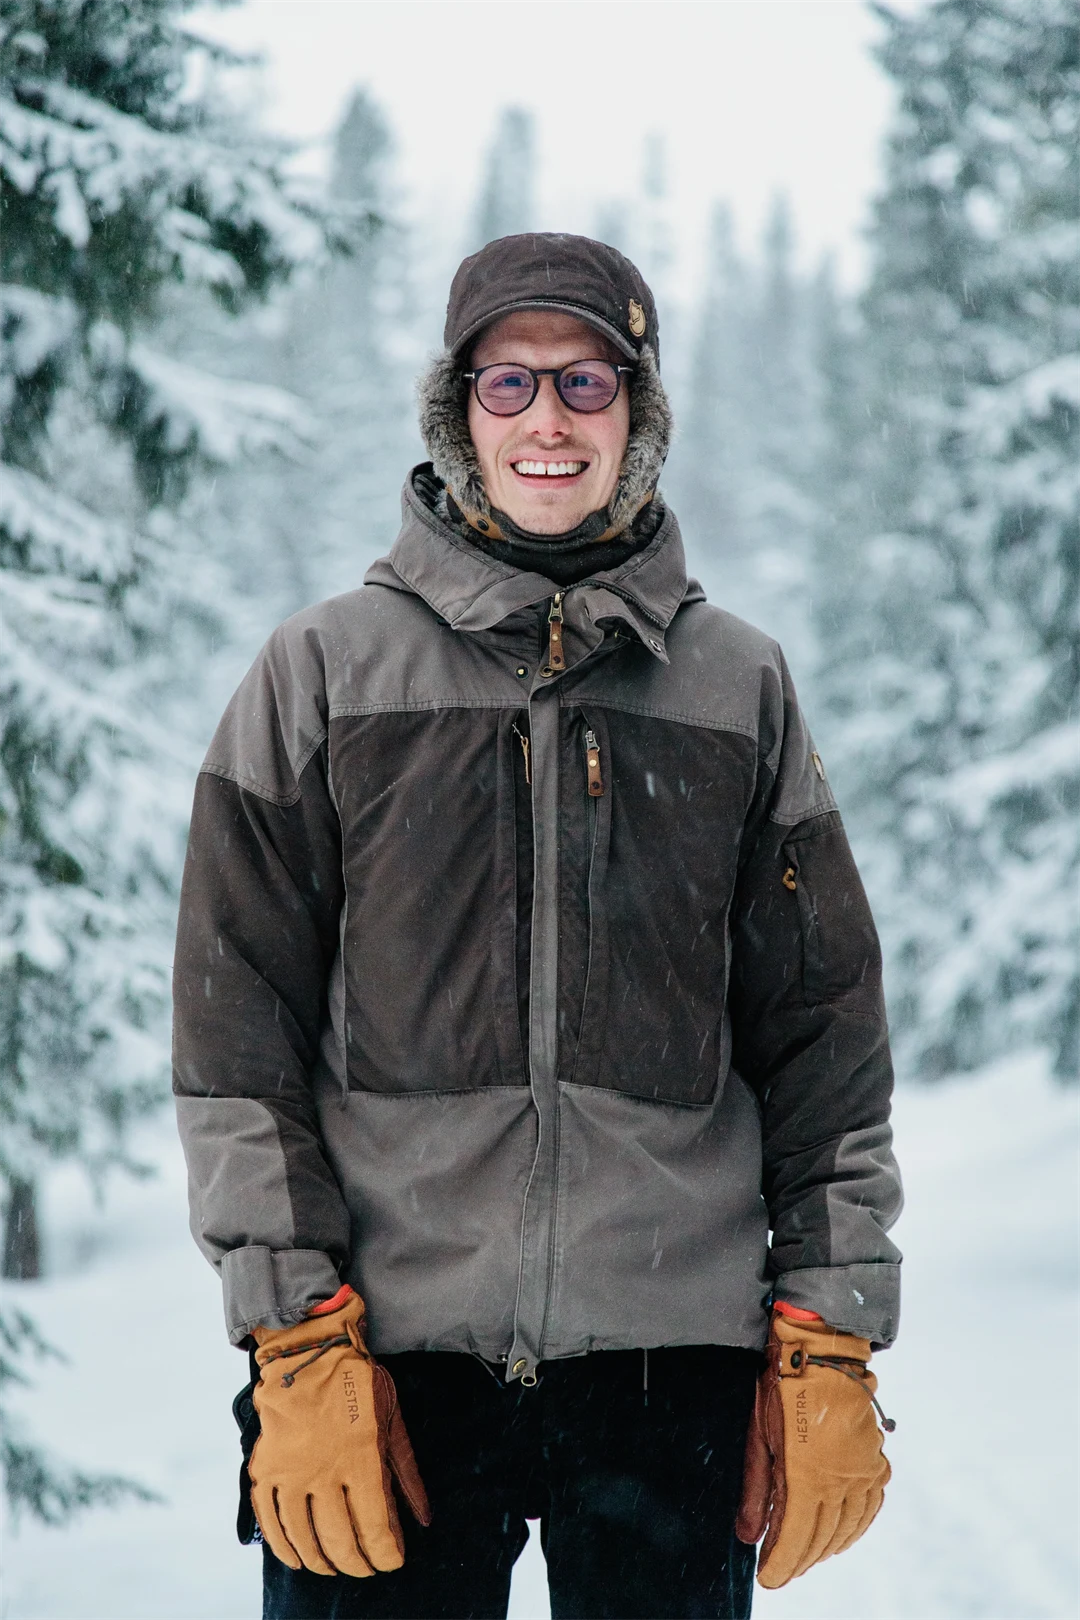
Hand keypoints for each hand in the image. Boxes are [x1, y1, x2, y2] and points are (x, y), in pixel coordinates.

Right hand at [250, 1289, 430, 1575]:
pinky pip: (271, 1522)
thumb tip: (423, 1517)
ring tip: (335, 1566)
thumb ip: (407, 1472)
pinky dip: (284, 1547)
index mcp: (360, 1458)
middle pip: (340, 1540)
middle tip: (366, 1567)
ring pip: (305, 1537)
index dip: (386, 1554)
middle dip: (357, 1563)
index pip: (375, 1528)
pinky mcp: (266, 1469)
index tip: (392, 1561)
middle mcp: (323, 1471)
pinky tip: (298, 1559)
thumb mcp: (392, 1420)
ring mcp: (290, 1472)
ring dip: (322, 1561)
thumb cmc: (356, 1381)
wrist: (308, 1351)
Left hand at [736, 1310, 891, 1587]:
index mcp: (808, 1477)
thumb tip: (748, 1537)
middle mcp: (841, 1481)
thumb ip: (757, 1490)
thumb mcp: (758, 1435)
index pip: (795, 1538)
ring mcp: (862, 1473)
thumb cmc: (782, 1388)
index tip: (767, 1578)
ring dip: (826, 1548)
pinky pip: (869, 1508)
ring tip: (805, 1556)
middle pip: (821, 1538)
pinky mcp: (874, 1461)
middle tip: (781, 1569)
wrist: (822, 1352)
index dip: (781, 1564)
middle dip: (799, 1559)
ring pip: (847, 1528)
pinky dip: (854, 1528)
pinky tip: (841, 1533)